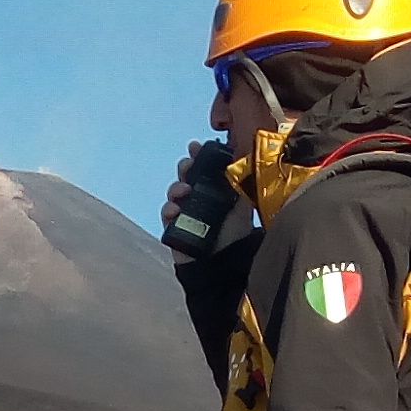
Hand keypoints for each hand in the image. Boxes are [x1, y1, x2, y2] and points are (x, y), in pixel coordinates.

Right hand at [162, 139, 249, 260]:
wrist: (224, 264)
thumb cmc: (234, 235)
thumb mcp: (244, 207)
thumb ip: (242, 186)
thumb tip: (241, 162)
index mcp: (215, 189)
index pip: (205, 166)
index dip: (200, 155)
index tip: (196, 146)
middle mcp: (199, 196)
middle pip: (186, 174)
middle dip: (185, 166)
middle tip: (189, 166)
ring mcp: (185, 210)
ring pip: (174, 191)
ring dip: (176, 187)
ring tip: (184, 190)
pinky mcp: (174, 226)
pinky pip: (166, 213)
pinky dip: (168, 209)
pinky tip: (175, 210)